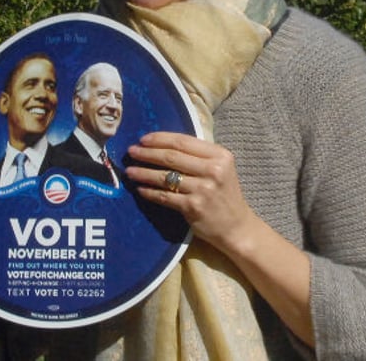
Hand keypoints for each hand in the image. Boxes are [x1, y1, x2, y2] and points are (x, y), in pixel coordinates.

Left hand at [125, 131, 254, 250]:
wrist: (236, 226)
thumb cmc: (224, 194)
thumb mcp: (220, 168)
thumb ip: (198, 155)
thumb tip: (163, 144)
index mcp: (220, 155)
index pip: (183, 141)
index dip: (160, 139)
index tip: (143, 139)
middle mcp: (213, 170)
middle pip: (172, 156)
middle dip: (147, 153)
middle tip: (131, 151)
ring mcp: (203, 189)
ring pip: (165, 176)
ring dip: (143, 172)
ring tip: (130, 170)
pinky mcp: (193, 207)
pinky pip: (164, 196)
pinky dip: (149, 192)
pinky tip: (140, 189)